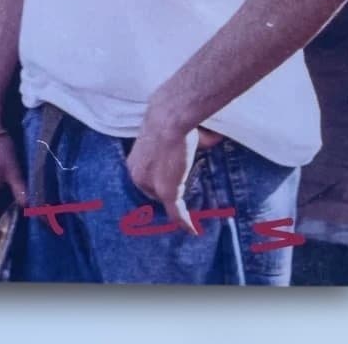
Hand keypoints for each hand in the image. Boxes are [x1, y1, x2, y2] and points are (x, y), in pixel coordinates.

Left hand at [125, 119, 198, 234]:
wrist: (169, 117)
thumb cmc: (172, 118)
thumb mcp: (173, 133)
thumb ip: (186, 141)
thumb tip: (212, 138)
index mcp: (135, 161)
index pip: (147, 180)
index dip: (162, 183)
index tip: (174, 185)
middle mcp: (138, 174)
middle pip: (154, 192)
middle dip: (168, 194)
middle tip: (182, 198)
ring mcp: (151, 184)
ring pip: (166, 201)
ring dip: (177, 208)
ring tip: (187, 217)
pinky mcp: (166, 190)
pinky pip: (176, 212)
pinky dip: (185, 221)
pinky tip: (192, 230)